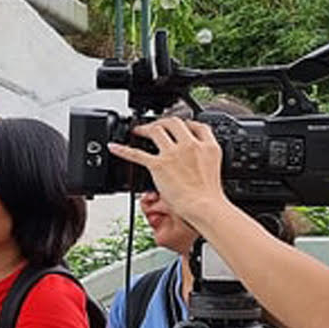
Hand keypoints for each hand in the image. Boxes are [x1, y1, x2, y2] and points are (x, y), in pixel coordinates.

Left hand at [107, 117, 228, 224]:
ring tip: (138, 131)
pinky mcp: (158, 165)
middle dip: (163, 122)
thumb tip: (193, 161)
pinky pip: (136, 153)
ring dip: (145, 128)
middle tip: (156, 126)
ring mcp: (173, 153)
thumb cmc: (209, 194)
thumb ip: (203, 159)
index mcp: (207, 146)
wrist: (204, 205)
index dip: (187, 123)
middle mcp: (190, 145)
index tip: (180, 126)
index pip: (197, 126)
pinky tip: (114, 147)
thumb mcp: (214, 168)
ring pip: (156, 130)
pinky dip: (123, 149)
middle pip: (174, 123)